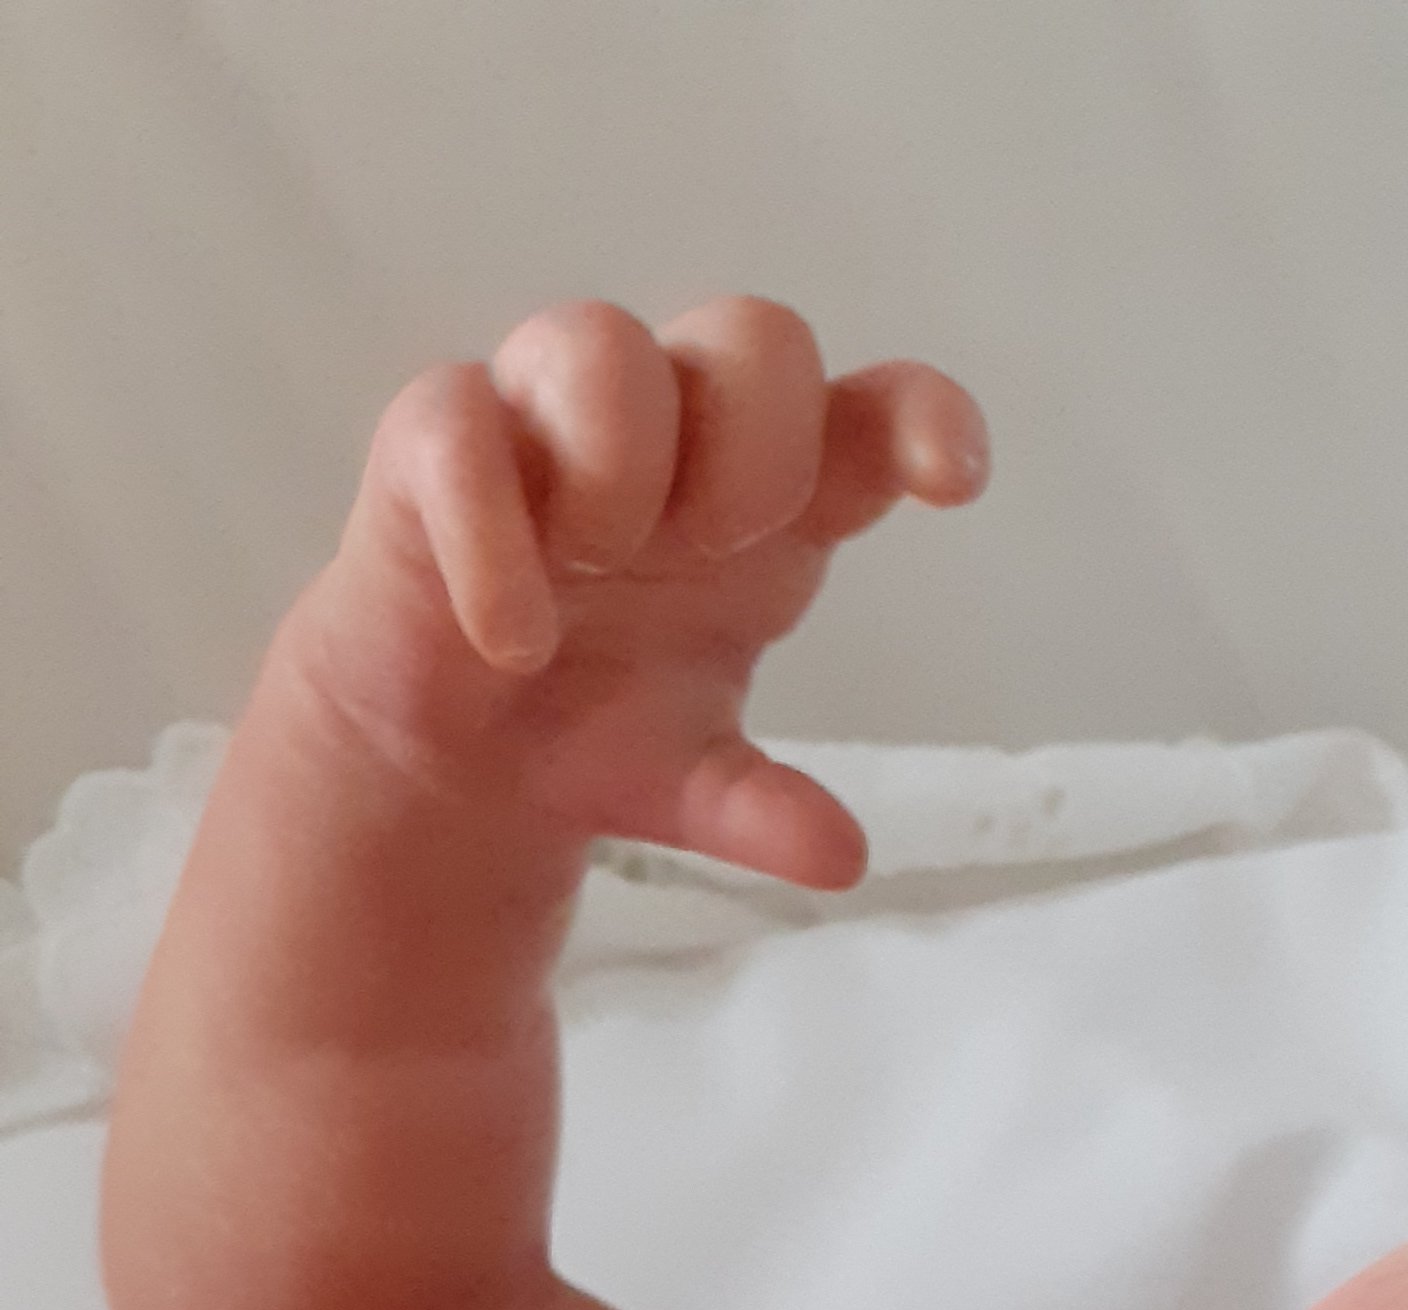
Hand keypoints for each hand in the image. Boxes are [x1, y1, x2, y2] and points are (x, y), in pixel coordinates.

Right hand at [292, 296, 986, 886]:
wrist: (458, 760)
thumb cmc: (602, 723)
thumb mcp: (700, 787)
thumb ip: (763, 810)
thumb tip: (840, 856)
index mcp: (772, 499)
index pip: (870, 414)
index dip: (922, 416)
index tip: (952, 479)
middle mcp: (676, 432)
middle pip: (757, 338)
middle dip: (755, 453)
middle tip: (712, 553)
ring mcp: (552, 418)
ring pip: (602, 341)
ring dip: (618, 465)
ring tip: (595, 572)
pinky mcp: (438, 438)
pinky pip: (460, 425)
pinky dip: (493, 537)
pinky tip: (514, 641)